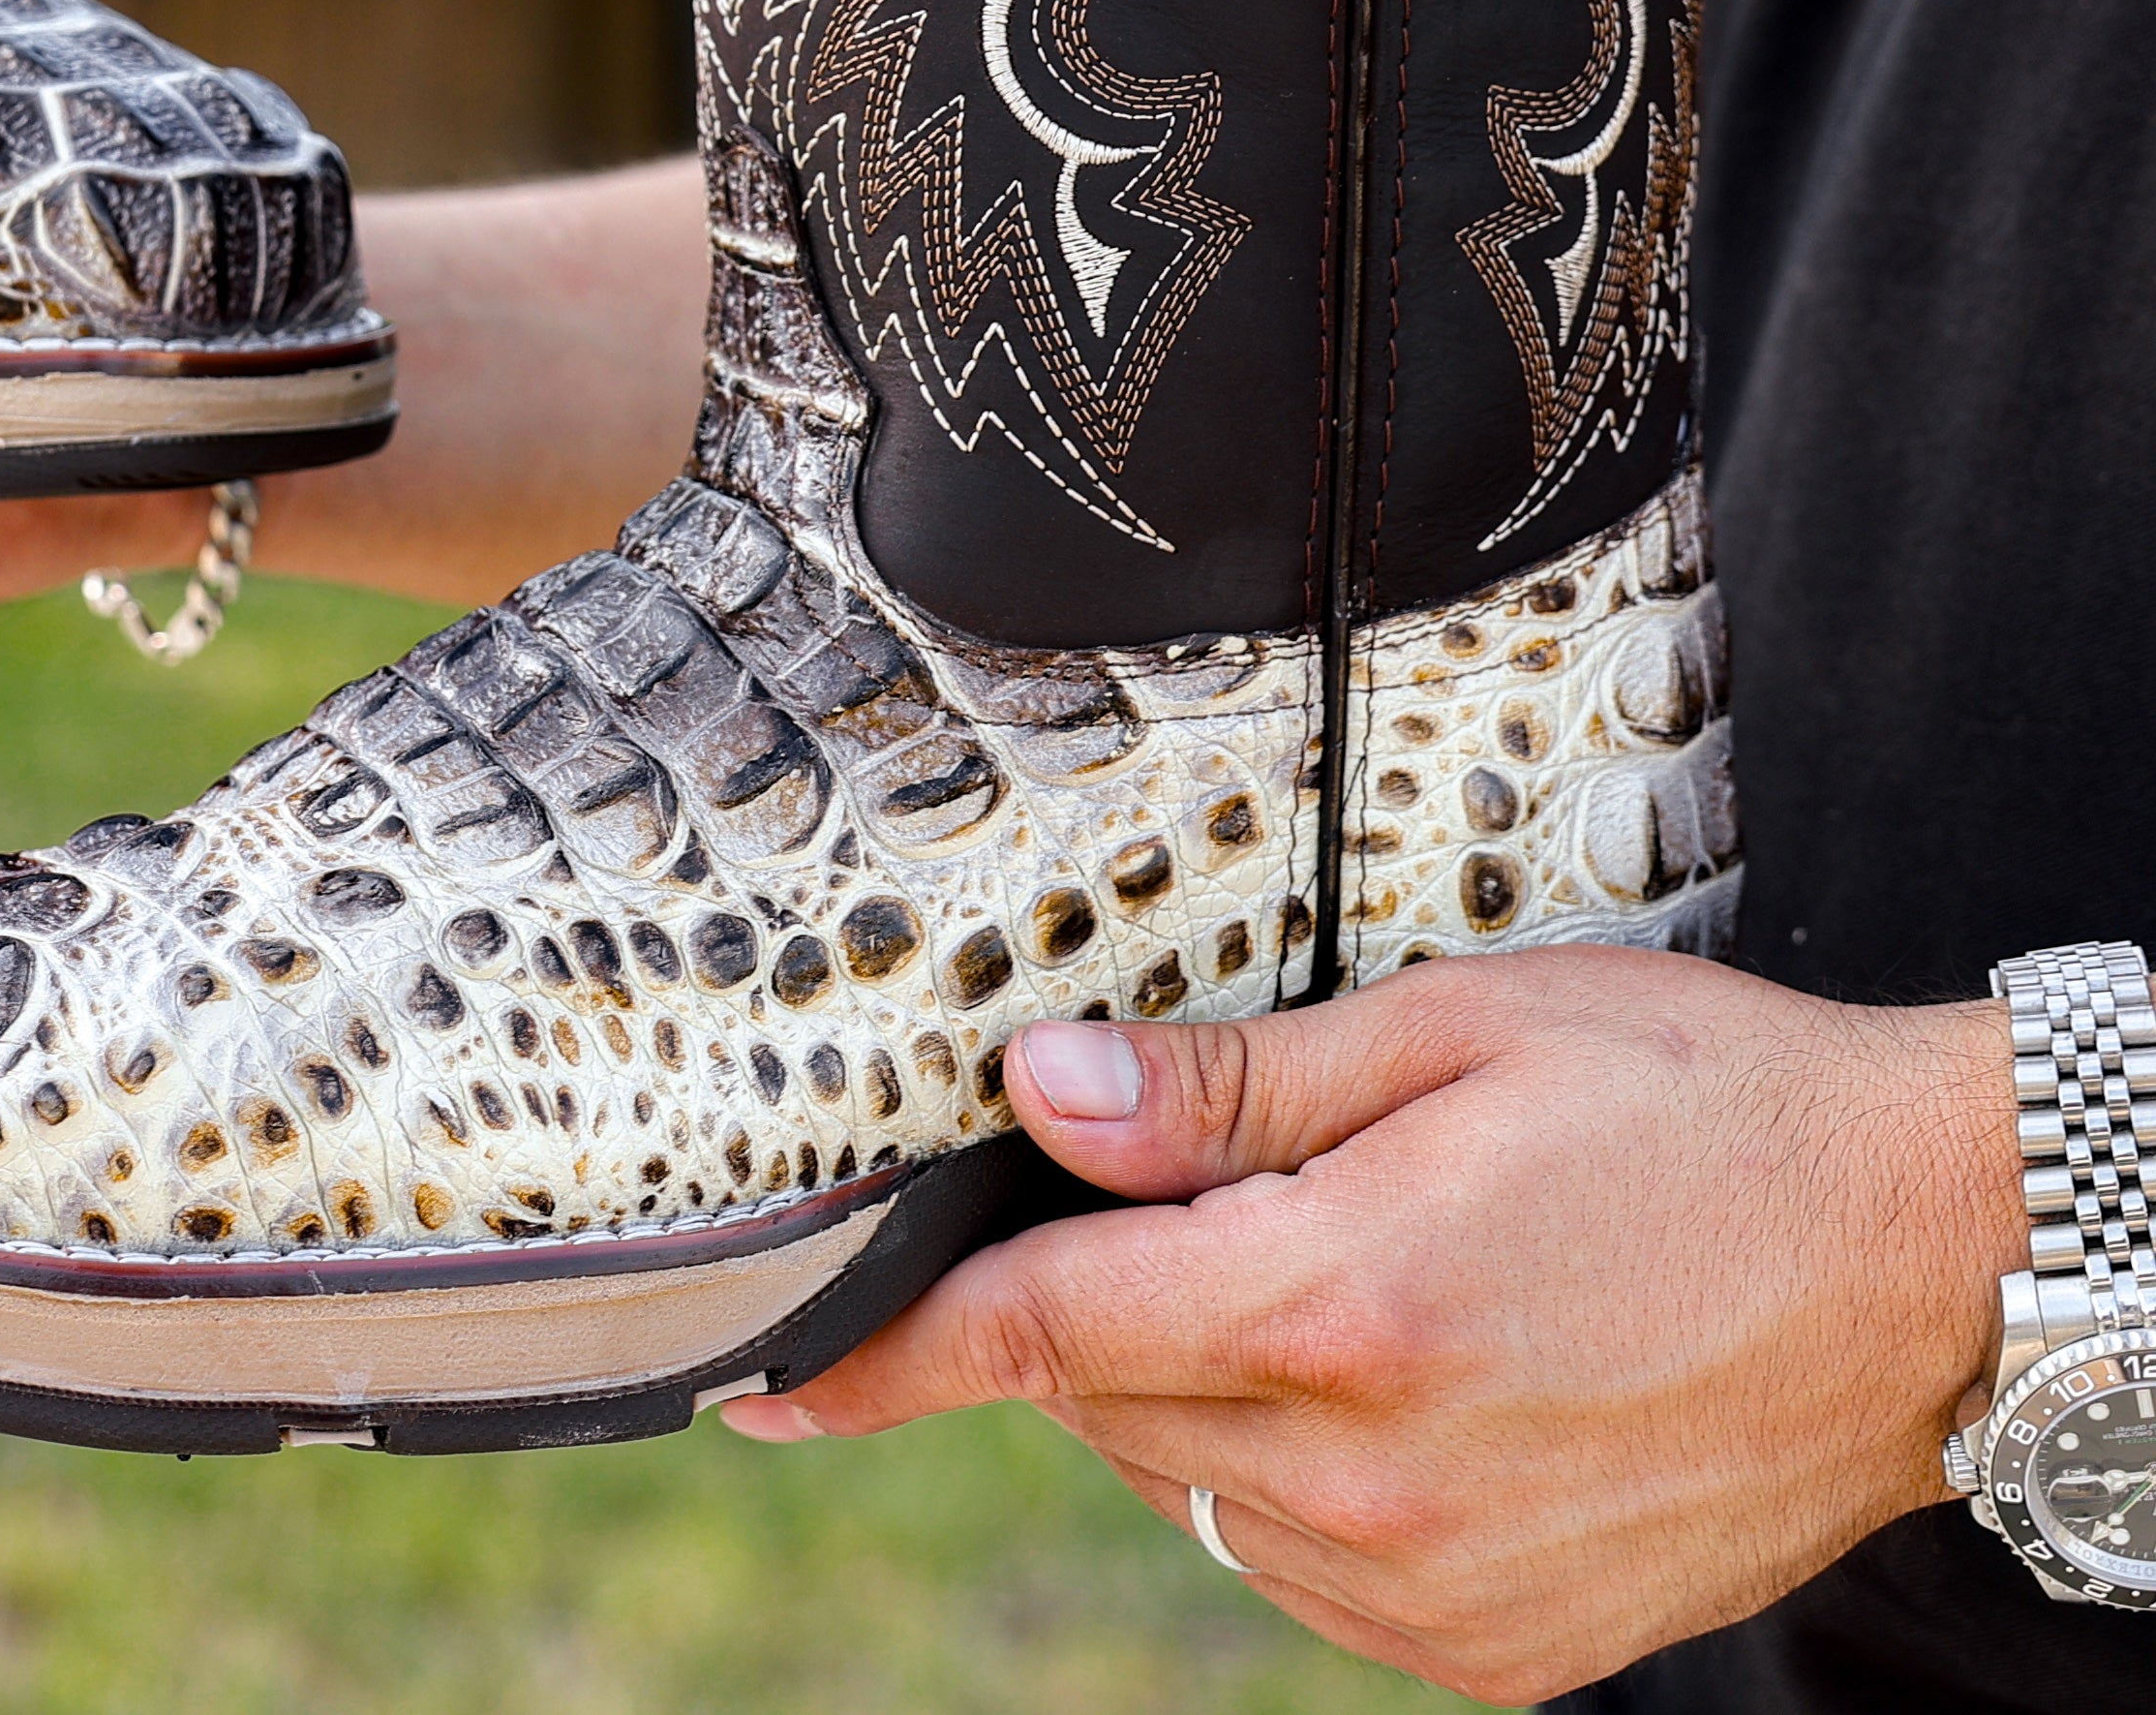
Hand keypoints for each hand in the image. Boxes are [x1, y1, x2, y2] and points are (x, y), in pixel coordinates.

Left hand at [721, 949, 2023, 1700]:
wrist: (1926, 1267)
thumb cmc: (1693, 1106)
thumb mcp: (1446, 1032)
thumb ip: (1221, 1083)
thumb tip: (1038, 1096)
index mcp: (1341, 1309)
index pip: (1037, 1336)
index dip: (875, 1359)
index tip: (757, 1382)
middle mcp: (1373, 1483)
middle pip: (1108, 1403)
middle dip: (1096, 1301)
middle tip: (1188, 1192)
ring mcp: (1439, 1593)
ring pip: (1193, 1491)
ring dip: (1200, 1388)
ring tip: (1338, 1265)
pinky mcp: (1500, 1655)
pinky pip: (1299, 1565)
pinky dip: (1290, 1474)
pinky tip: (1397, 1368)